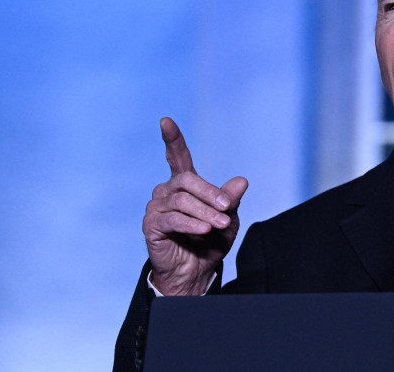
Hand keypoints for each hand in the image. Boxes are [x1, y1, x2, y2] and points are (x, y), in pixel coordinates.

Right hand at [142, 117, 247, 294]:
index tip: (165, 121)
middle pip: (186, 180)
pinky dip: (192, 224)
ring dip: (205, 213)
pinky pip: (173, 219)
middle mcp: (167, 191)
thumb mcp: (228, 219)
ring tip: (219, 225)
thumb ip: (231, 200)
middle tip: (227, 208)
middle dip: (209, 193)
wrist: (197, 272)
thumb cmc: (211, 242)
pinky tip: (204, 230)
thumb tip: (242, 181)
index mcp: (184, 185)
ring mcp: (156, 208)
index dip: (172, 139)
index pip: (177, 157)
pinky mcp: (151, 225)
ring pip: (182, 201)